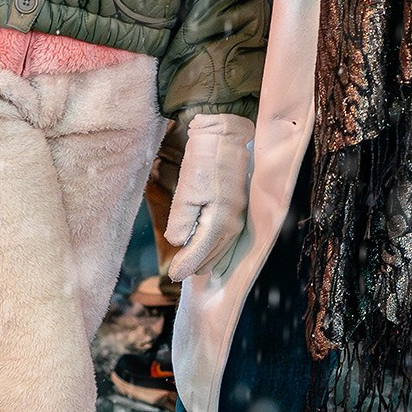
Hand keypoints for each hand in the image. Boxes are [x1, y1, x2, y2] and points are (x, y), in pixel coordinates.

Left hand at [165, 113, 254, 281]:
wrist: (226, 135)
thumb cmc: (204, 160)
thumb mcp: (186, 191)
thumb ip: (181, 221)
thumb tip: (178, 242)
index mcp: (218, 223)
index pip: (199, 255)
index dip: (184, 266)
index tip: (172, 275)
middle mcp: (232, 224)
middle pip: (212, 256)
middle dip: (195, 265)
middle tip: (178, 270)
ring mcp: (239, 217)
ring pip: (222, 249)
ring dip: (206, 257)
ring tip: (192, 265)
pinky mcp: (239, 208)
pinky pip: (228, 238)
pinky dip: (216, 247)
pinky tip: (208, 247)